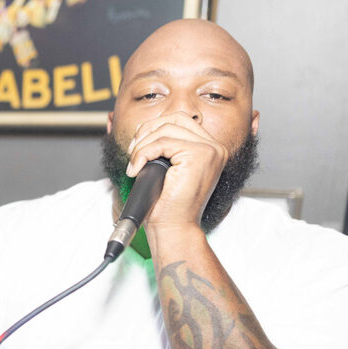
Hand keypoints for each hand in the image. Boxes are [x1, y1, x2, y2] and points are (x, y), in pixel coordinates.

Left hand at [125, 112, 228, 231]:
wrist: (173, 229)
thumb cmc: (167, 206)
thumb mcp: (166, 169)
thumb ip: (163, 147)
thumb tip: (143, 129)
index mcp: (209, 149)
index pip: (179, 121)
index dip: (153, 129)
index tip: (137, 148)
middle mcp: (214, 147)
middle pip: (173, 119)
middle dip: (146, 132)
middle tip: (133, 154)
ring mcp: (209, 150)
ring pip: (165, 130)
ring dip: (142, 146)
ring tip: (135, 166)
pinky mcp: (199, 156)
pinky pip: (162, 142)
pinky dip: (142, 154)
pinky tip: (136, 169)